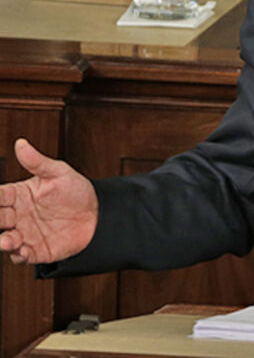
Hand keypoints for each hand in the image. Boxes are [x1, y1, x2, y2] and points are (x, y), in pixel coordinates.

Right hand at [0, 139, 97, 264]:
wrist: (98, 215)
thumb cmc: (76, 191)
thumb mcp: (59, 173)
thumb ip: (38, 162)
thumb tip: (20, 143)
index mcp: (17, 195)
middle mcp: (16, 216)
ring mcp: (24, 234)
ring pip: (4, 240)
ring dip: (2, 241)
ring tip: (7, 240)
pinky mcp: (35, 250)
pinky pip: (21, 256)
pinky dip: (18, 255)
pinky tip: (22, 251)